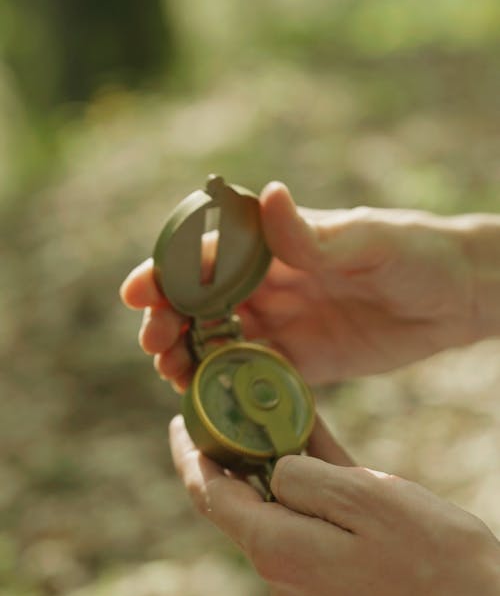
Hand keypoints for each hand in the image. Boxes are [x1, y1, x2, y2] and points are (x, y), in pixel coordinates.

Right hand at [120, 183, 475, 387]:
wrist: (457, 297)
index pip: (209, 255)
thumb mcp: (366, 241)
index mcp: (276, 245)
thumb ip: (311, 236)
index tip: (138, 291)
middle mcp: (270, 283)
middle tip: (153, 343)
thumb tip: (270, 195)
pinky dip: (223, 386)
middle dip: (169, 319)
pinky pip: (251, 375)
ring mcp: (282, 323)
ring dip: (187, 356)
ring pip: (217, 340)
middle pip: (200, 301)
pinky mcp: (300, 361)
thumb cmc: (415, 253)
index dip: (168, 271)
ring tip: (170, 374)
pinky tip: (204, 400)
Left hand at [169, 414, 499, 595]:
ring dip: (280, 468)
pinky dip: (311, 494)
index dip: (192, 454)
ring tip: (283, 418)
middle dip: (238, 455)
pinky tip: (319, 455)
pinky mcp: (339, 591)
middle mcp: (282, 577)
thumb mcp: (363, 496)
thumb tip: (273, 470)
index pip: (211, 495)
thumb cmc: (433, 558)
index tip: (180, 420)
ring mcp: (311, 589)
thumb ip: (303, 477)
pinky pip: (312, 531)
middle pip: (244, 504)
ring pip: (282, 513)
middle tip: (234, 407)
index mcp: (277, 551)